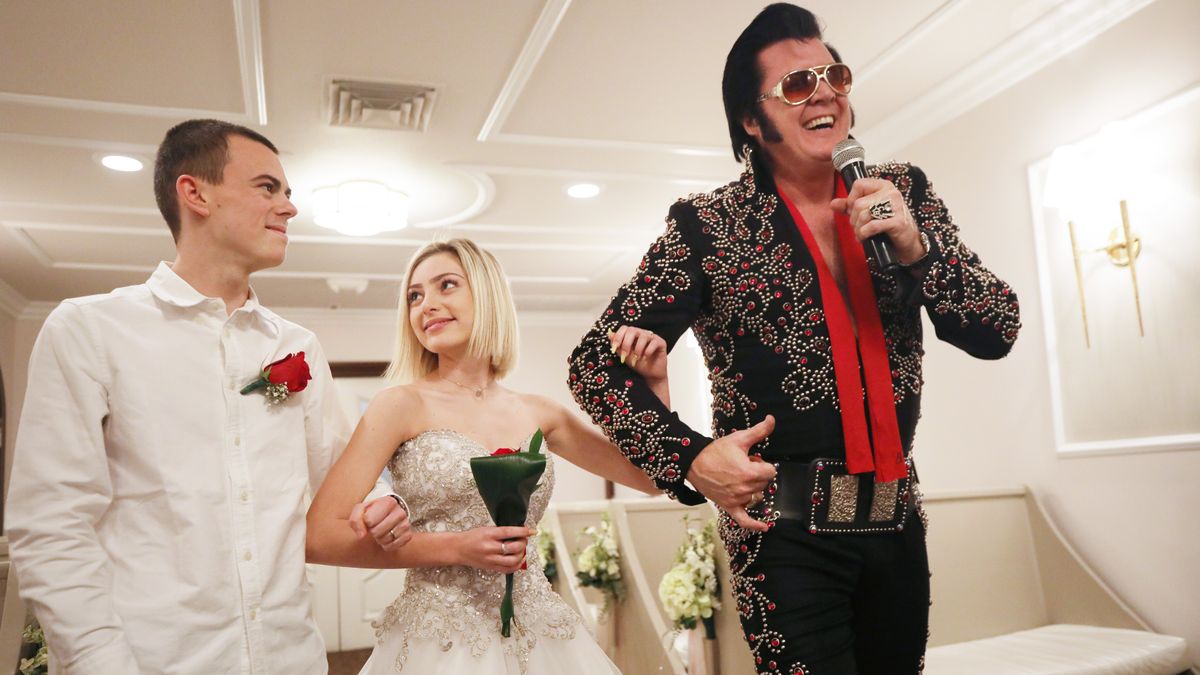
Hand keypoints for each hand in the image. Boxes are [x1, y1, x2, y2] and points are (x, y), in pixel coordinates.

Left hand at [349, 496, 411, 549]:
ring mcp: (406, 524)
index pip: (369, 520)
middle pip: (377, 532)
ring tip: (380, 534)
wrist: (387, 515)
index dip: (365, 523)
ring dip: (380, 540)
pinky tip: (387, 539)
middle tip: (374, 529)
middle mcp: (400, 512)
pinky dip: (387, 546)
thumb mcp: (361, 510)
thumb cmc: (372, 512)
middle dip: (372, 532)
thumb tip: (361, 536)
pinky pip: (394, 546)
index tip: (368, 520)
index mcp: (388, 502)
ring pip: (386, 539)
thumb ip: (355, 520)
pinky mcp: (408, 535)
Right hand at [454, 526, 534, 572]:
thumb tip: (520, 533)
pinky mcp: (491, 568)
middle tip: (524, 539)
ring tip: (522, 549)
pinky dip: (517, 565)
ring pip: (513, 561)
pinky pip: (508, 570)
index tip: (532, 531)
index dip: (523, 532)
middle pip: (513, 548)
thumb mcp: (486, 529)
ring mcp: (491, 560)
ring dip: (522, 555)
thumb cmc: (473, 537)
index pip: (509, 532)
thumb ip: (501, 532)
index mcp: (489, 534)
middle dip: (523, 543)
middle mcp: (490, 548)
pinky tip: (520, 559)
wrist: (458, 549)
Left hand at [609, 326, 667, 382]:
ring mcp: (652, 337)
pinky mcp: (661, 343)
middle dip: (626, 343)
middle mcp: (642, 333)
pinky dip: (648, 351)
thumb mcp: (625, 355)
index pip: (624, 328)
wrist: (650, 375)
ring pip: (643, 336)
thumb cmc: (638, 364)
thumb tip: (609, 334)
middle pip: (633, 330)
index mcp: (633, 335)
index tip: (614, 348)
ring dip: (638, 349)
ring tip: (637, 358)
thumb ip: (618, 345)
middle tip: (625, 355)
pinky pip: (654, 343)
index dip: (618, 337)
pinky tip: (645, 358)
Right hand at [686, 416, 776, 531]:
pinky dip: (755, 525)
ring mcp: (737, 499)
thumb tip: (772, 419)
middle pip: (764, 483)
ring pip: (756, 496)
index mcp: (749, 472)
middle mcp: (745, 488)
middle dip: (757, 474)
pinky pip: (744, 520)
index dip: (763, 464)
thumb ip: (759, 431)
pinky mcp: (729, 507)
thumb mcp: (739, 439)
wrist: (694, 462)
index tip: (753, 459)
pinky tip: (764, 527)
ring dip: (752, 488)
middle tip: (742, 466)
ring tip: (738, 478)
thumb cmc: (715, 451)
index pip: (771, 471)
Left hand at [830, 178, 925, 263]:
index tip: (853, 210)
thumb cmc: (889, 223)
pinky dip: (864, 234)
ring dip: (858, 228)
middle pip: (858, 203)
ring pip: (863, 214)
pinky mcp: (897, 222)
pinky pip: (872, 226)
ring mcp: (896, 207)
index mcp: (884, 186)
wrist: (907, 240)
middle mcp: (891, 193)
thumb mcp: (868, 211)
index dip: (851, 199)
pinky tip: (864, 237)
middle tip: (857, 226)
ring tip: (861, 233)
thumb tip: (833, 203)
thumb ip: (850, 206)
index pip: (858, 184)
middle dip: (853, 219)